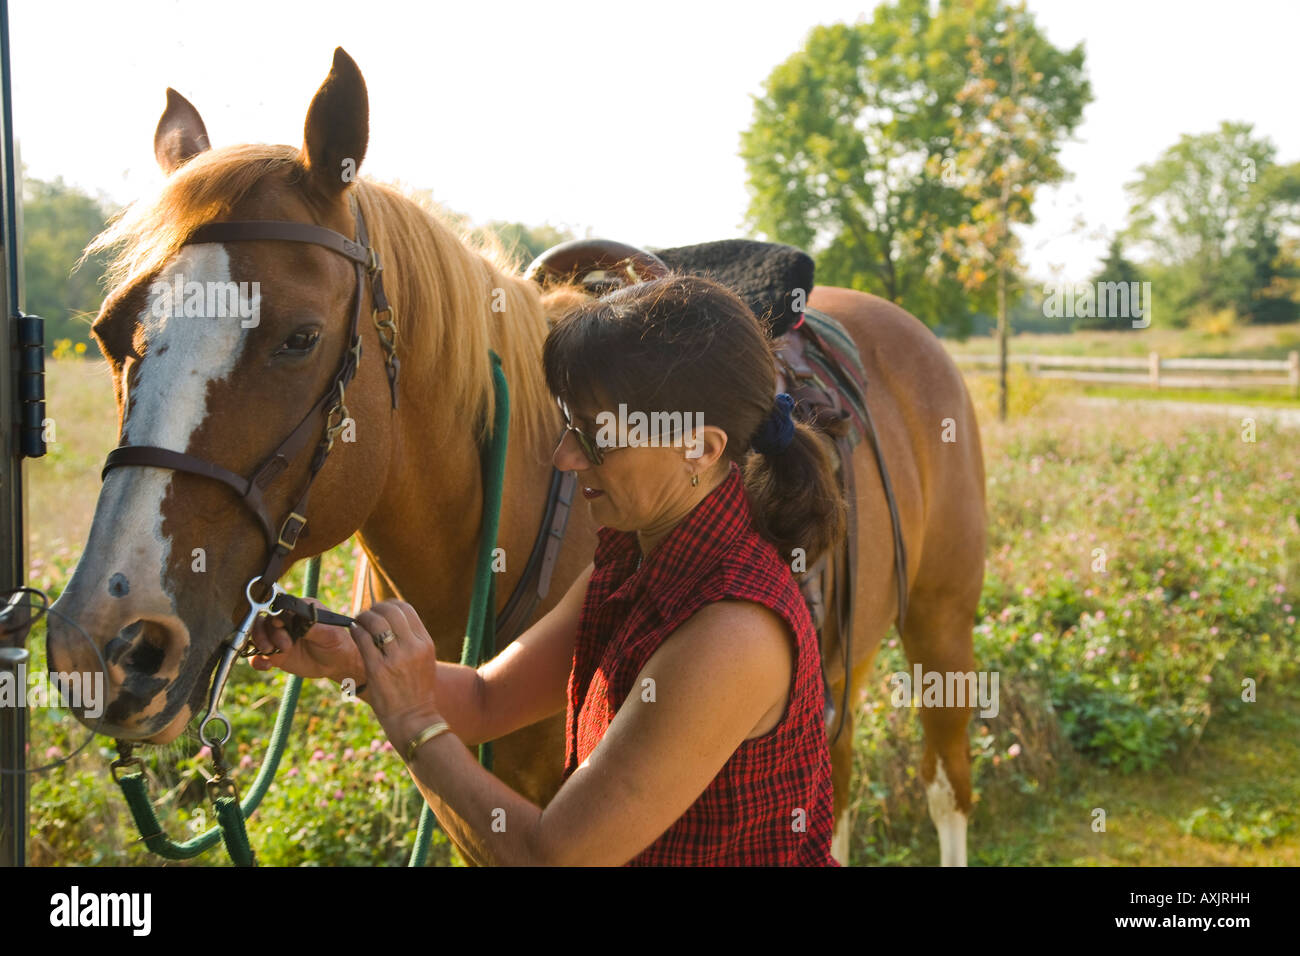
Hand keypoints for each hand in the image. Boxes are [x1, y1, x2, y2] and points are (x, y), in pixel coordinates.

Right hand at [247, 596, 363, 685]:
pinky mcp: (276, 654)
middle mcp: (286, 621)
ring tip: (271, 652)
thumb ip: (311, 625)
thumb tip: (292, 617)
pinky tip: (266, 665)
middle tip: (283, 645)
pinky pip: (257, 655)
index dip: (275, 615)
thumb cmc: (338, 644)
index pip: (280, 606)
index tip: (279, 625)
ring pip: (257, 635)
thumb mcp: (329, 634)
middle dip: (267, 632)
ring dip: (259, 643)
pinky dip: (256, 660)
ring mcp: (279, 637)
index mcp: (300, 609)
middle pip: (264, 620)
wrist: (337, 666)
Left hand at [348, 601, 444, 745]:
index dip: (389, 605)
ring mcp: (396, 658)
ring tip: (357, 622)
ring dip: (363, 617)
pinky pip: (363, 639)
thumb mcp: (423, 662)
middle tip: (365, 615)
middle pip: (391, 611)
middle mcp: (413, 647)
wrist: (414, 719)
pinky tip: (353, 633)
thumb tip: (391, 621)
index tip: (380, 610)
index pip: (406, 609)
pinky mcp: (378, 669)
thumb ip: (412, 641)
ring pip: (376, 622)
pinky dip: (355, 631)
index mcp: (425, 643)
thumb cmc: (415, 692)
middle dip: (374, 608)